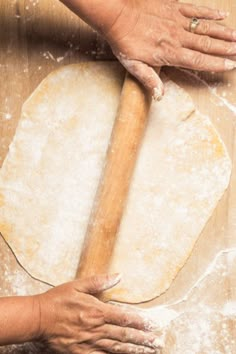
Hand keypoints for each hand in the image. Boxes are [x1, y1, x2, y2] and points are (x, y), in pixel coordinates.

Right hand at [35, 274, 158, 353]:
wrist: (37, 318)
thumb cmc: (57, 300)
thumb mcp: (78, 285)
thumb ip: (99, 281)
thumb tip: (118, 275)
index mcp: (96, 311)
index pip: (125, 317)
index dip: (141, 322)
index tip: (154, 324)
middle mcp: (96, 328)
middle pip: (125, 335)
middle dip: (144, 339)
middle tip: (158, 342)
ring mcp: (89, 343)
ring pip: (117, 348)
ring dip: (134, 350)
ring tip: (149, 352)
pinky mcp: (80, 353)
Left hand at [103, 0, 235, 98]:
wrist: (117, 13)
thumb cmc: (124, 41)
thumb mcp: (133, 66)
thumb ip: (149, 80)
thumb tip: (160, 96)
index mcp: (169, 53)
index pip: (198, 60)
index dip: (215, 63)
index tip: (230, 65)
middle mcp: (177, 37)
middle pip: (206, 44)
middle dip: (225, 48)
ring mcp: (177, 21)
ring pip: (205, 28)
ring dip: (222, 33)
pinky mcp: (174, 7)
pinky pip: (196, 10)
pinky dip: (209, 13)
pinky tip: (221, 15)